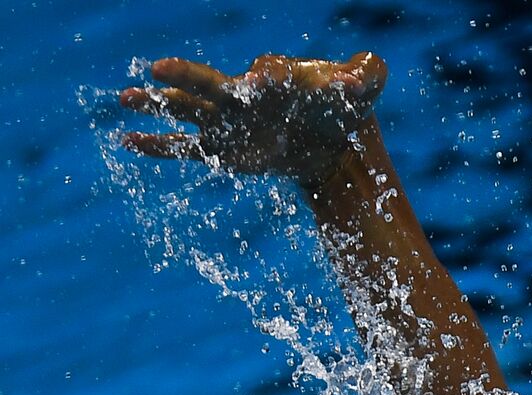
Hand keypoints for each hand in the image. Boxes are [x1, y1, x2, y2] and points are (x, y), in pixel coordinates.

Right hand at [120, 52, 387, 186]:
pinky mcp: (224, 150)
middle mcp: (244, 95)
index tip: (266, 79)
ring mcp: (229, 122)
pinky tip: (128, 140)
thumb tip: (357, 78)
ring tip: (124, 97)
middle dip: (187, 77)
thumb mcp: (365, 87)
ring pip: (186, 109)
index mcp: (277, 77)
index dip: (269, 76)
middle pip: (210, 82)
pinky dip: (158, 146)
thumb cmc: (344, 106)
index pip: (268, 72)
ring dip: (157, 103)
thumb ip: (367, 73)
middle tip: (158, 67)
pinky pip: (185, 148)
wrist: (332, 141)